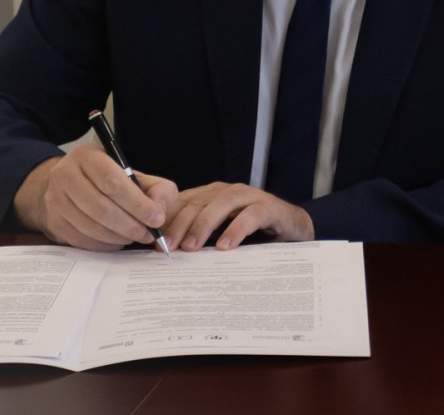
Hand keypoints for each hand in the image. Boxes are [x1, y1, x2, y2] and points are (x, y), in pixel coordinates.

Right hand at [13, 145, 176, 251]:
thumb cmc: (111, 180)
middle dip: (130, 225)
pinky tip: (118, 241)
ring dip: (118, 237)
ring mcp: (55, 200)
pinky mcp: (53, 222)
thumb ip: (157, 188)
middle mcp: (65, 175)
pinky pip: (81, 240)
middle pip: (101, 208)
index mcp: (88, 157)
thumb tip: (158, 211)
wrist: (71, 185)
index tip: (156, 219)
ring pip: (90, 227)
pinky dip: (104, 245)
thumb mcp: (136, 174)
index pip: (113, 183)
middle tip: (148, 234)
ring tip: (135, 237)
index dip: (137, 204)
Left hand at [163, 183, 314, 251]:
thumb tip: (162, 252)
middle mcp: (227, 192)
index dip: (166, 221)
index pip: (182, 203)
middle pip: (198, 202)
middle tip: (168, 247)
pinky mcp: (269, 207)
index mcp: (210, 196)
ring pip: (221, 204)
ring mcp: (249, 196)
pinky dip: (236, 229)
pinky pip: (251, 215)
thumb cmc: (250, 234)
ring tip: (191, 247)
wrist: (292, 228)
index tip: (152, 242)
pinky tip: (225, 246)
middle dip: (180, 225)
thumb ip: (196, 238)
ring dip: (203, 225)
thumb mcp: (218, 235)